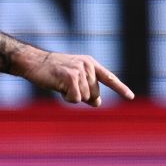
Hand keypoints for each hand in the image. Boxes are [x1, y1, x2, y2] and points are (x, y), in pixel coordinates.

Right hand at [18, 50, 134, 106]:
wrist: (35, 63)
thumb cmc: (52, 72)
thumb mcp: (72, 79)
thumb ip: (87, 90)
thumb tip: (98, 103)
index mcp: (90, 63)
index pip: (109, 78)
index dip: (121, 88)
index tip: (130, 97)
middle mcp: (88, 65)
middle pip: (94, 94)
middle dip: (81, 96)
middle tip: (66, 86)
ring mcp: (80, 70)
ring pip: (84, 98)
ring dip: (71, 96)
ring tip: (60, 84)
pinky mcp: (71, 76)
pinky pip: (76, 98)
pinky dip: (67, 98)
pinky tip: (58, 88)